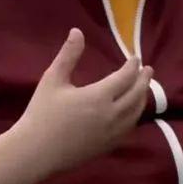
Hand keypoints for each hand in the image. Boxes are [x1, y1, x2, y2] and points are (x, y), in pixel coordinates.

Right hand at [12, 28, 152, 174]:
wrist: (35, 152)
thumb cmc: (42, 113)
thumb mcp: (53, 79)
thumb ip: (68, 55)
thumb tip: (77, 31)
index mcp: (99, 96)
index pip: (125, 77)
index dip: (132, 66)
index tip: (135, 58)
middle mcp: (111, 115)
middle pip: (136, 95)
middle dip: (144, 80)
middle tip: (148, 70)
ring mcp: (111, 133)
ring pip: (136, 113)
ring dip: (142, 98)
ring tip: (142, 88)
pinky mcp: (107, 146)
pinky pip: (128, 129)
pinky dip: (134, 116)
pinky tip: (131, 112)